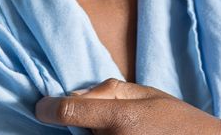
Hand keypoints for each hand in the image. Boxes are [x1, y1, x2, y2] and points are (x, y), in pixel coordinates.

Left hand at [35, 78, 220, 133]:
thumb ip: (109, 91)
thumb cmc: (178, 121)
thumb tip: (75, 94)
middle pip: (75, 133)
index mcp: (120, 119)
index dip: (48, 108)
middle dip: (76, 125)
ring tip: (114, 129)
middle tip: (85, 119)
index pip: (69, 111)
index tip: (41, 107)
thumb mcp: (146, 94)